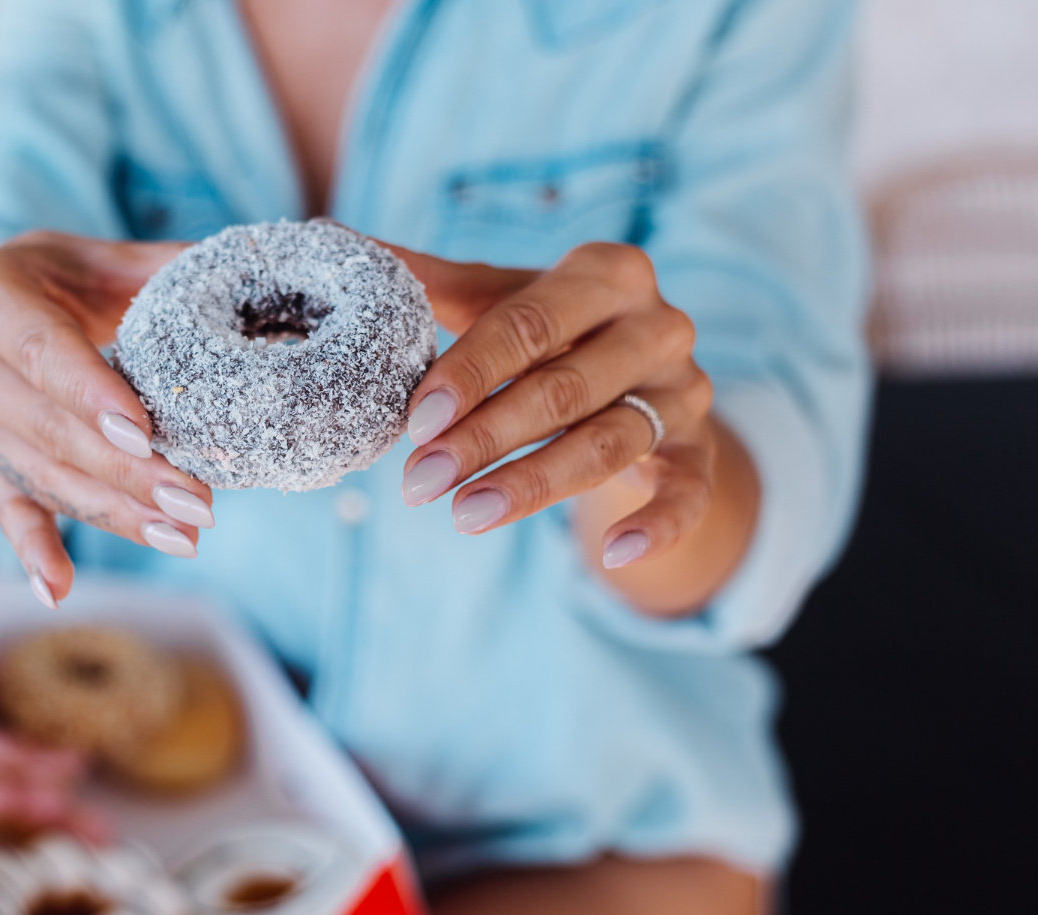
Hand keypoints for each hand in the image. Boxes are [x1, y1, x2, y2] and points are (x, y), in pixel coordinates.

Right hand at [0, 231, 214, 604]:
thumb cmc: (64, 280)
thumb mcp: (104, 256)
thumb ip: (170, 267)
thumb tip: (259, 273)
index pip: (40, 351)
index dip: (91, 394)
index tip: (144, 433)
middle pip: (51, 429)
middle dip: (127, 472)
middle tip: (196, 501)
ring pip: (46, 477)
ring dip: (114, 512)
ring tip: (180, 536)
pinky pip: (11, 510)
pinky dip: (35, 552)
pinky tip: (57, 590)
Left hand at [392, 242, 755, 610]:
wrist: (640, 372)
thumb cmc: (554, 330)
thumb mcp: (501, 300)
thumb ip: (430, 281)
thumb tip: (335, 239)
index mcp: (607, 274)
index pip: (528, 325)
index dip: (470, 375)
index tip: (415, 422)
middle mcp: (658, 326)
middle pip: (564, 389)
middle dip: (484, 439)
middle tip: (419, 482)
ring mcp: (685, 391)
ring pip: (608, 443)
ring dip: (533, 485)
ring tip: (464, 516)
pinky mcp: (702, 449)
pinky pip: (689, 492)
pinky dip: (658, 524)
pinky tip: (612, 553)